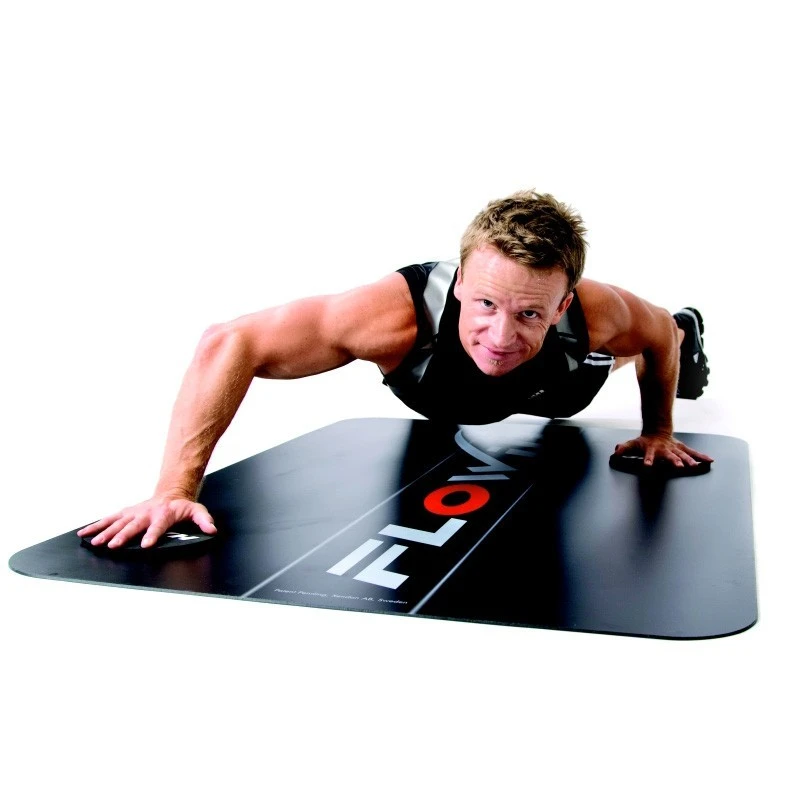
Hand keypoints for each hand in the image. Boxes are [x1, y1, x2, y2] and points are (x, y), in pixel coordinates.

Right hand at [77, 494, 216, 548]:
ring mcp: (134, 513)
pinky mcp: (125, 513)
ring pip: (117, 523)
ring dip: (106, 532)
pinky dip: (95, 526)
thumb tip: (212, 529)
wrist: (171, 493)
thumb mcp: (197, 510)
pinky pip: (108, 519)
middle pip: (133, 525)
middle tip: (114, 546)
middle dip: (123, 536)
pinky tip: (84, 534)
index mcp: (163, 514)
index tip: (145, 544)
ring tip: (95, 543)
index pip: (158, 526)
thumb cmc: (182, 506)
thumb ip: (204, 520)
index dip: (152, 535)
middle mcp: (146, 513)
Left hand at [614, 433, 713, 467]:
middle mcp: (666, 450)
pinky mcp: (683, 449)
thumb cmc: (644, 442)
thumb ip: (624, 447)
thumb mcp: (633, 444)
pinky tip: (710, 460)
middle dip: (674, 461)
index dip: (648, 460)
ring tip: (695, 466)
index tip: (647, 465)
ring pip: (683, 455)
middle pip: (670, 456)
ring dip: (690, 460)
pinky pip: (694, 453)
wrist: (657, 431)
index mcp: (653, 450)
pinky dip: (702, 456)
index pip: (649, 456)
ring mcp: (675, 449)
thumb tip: (615, 451)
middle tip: (679, 467)